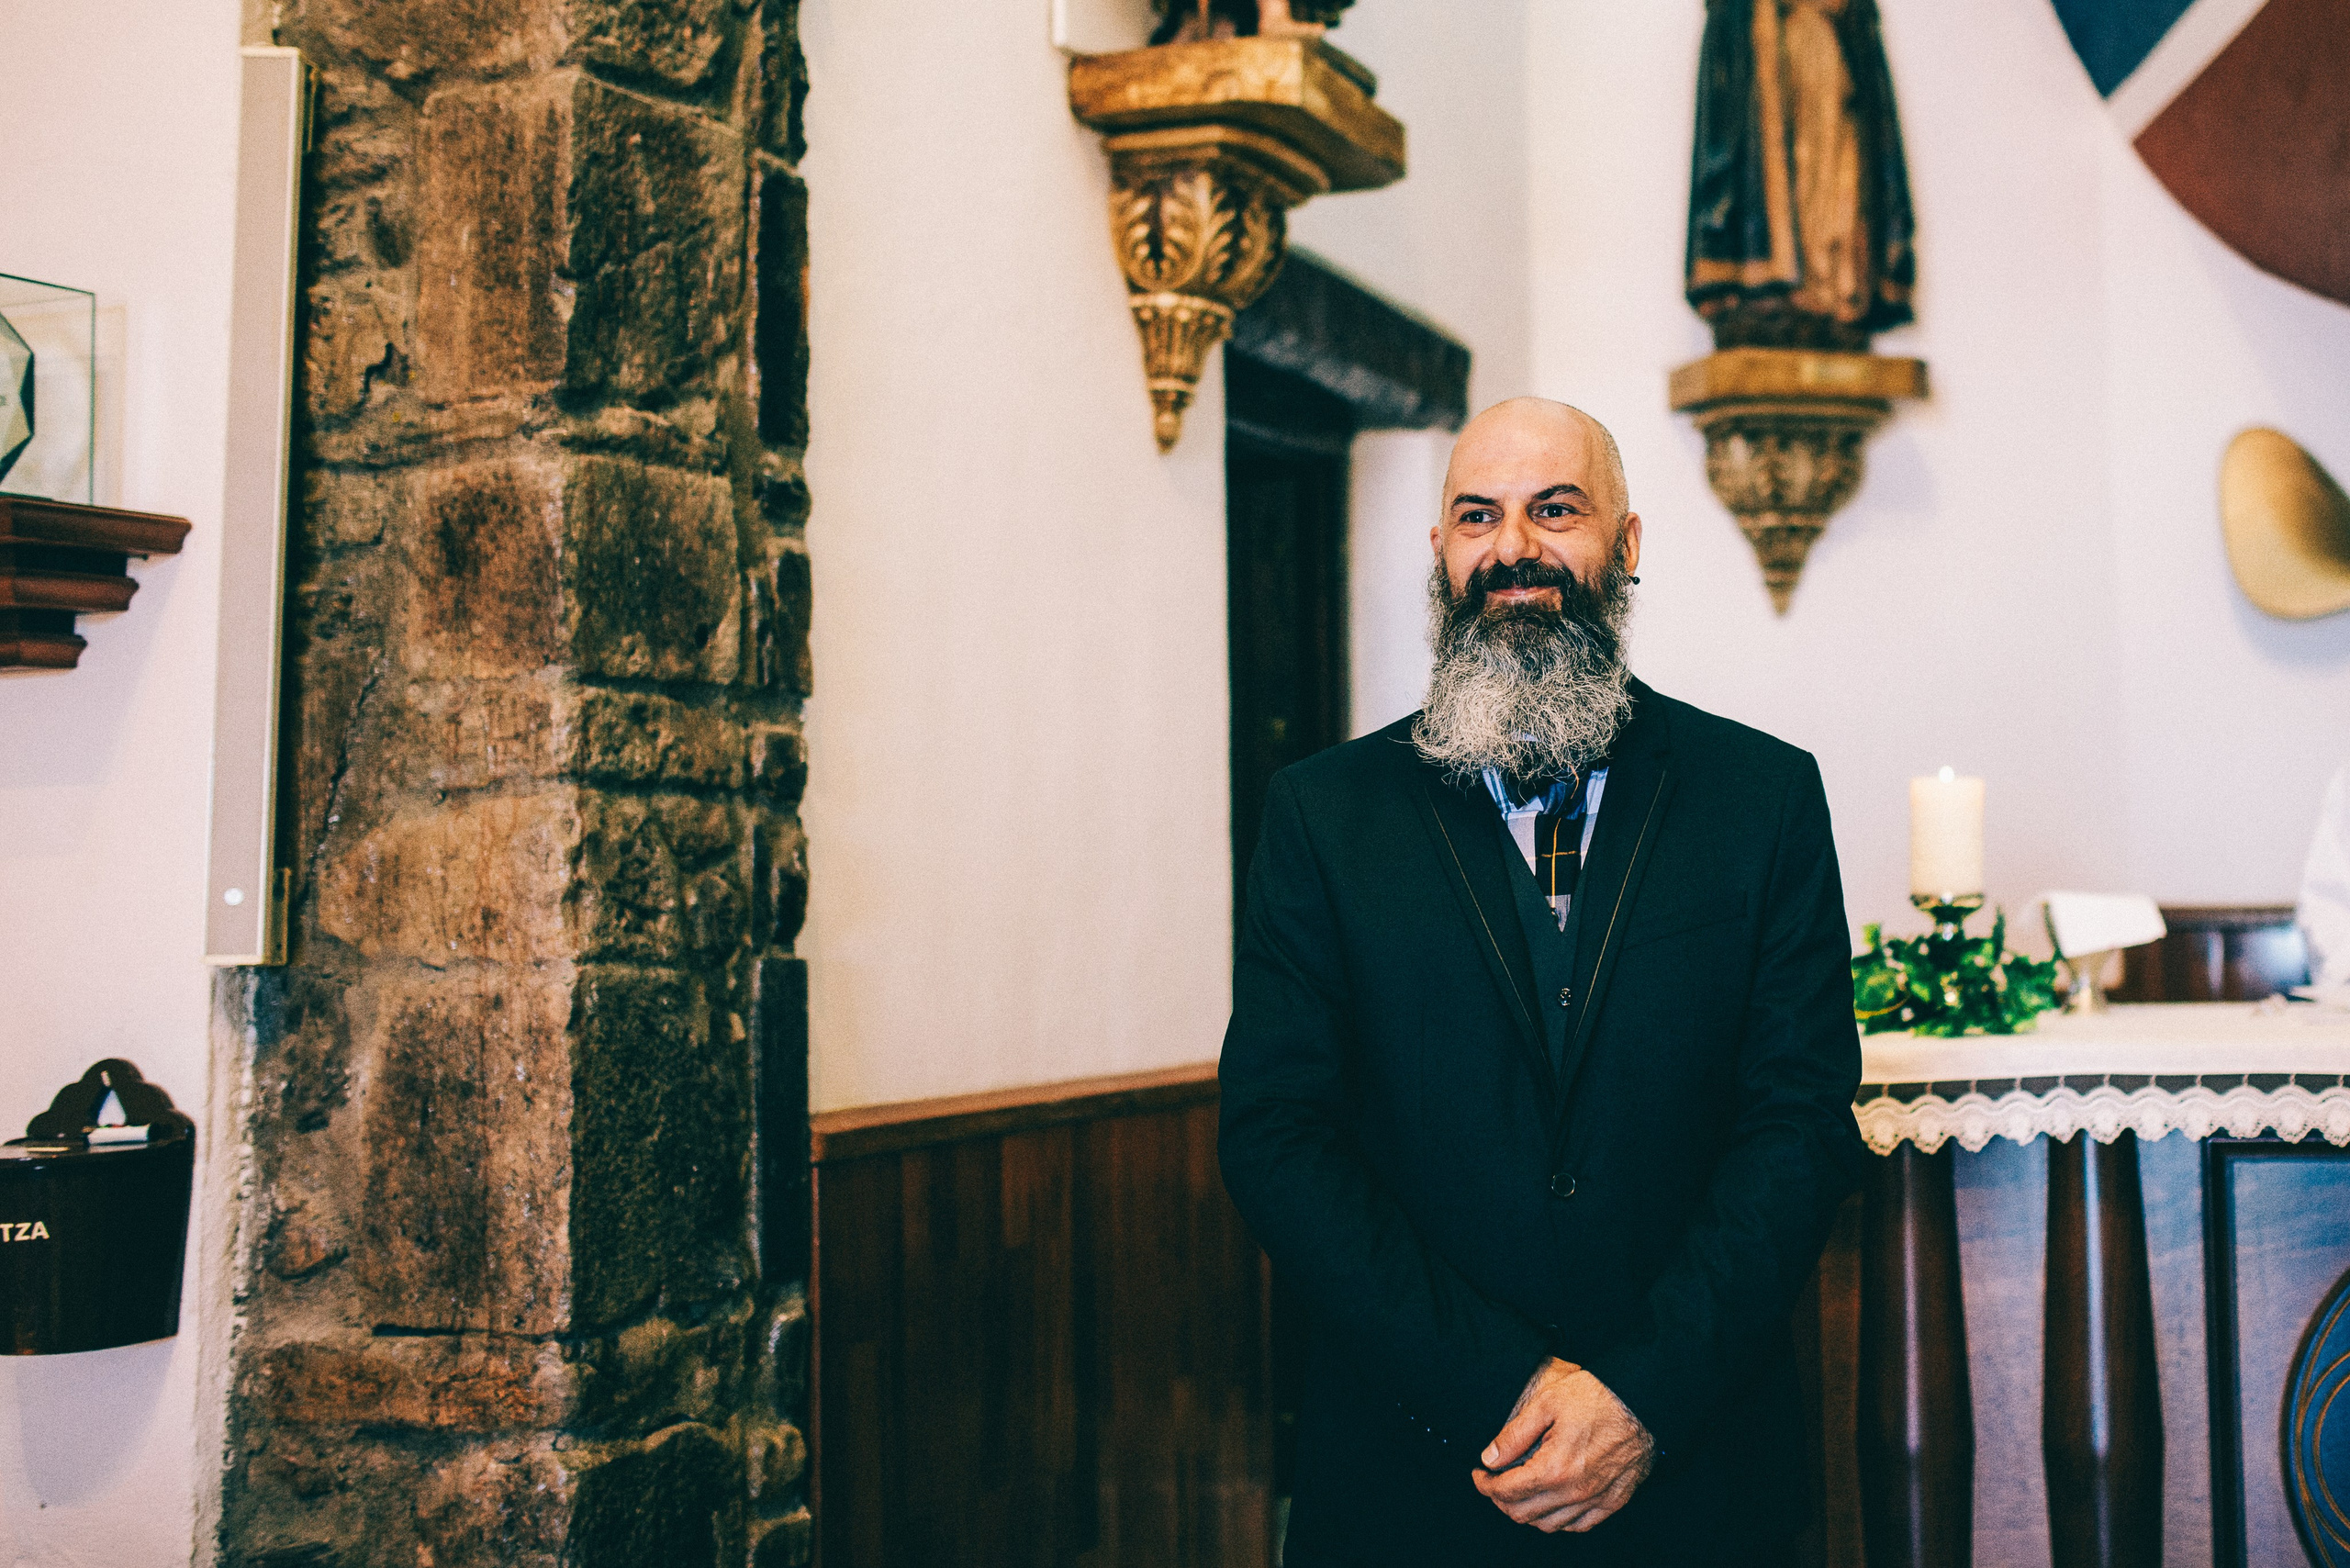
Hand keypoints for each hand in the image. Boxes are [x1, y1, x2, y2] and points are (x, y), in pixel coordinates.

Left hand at [1472, 1357, 1654, 1532]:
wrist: (1643, 1401)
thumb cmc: (1596, 1396)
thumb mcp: (1546, 1402)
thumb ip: (1514, 1434)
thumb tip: (1489, 1458)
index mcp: (1554, 1469)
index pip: (1506, 1492)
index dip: (1484, 1485)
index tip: (1478, 1474)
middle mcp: (1574, 1492)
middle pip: (1523, 1514)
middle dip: (1500, 1500)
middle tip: (1494, 1482)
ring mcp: (1595, 1500)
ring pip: (1549, 1525)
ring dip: (1527, 1512)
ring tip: (1519, 1491)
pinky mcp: (1613, 1501)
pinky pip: (1579, 1526)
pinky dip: (1559, 1520)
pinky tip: (1551, 1502)